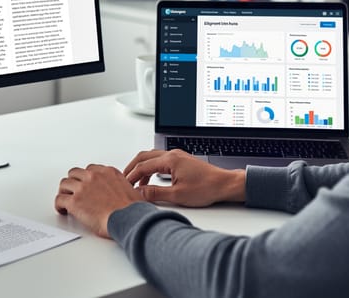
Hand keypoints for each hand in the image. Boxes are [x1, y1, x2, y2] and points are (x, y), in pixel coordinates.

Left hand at [55, 164, 144, 237]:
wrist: (129, 219)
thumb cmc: (133, 210)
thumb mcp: (133, 191)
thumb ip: (123, 188)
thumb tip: (124, 194)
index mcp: (108, 173)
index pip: (90, 169)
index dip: (85, 178)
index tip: (84, 184)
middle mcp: (94, 177)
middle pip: (75, 173)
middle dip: (73, 182)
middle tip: (72, 191)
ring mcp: (83, 188)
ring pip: (64, 184)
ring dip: (64, 192)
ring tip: (65, 200)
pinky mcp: (75, 202)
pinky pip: (59, 199)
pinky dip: (59, 205)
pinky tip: (62, 210)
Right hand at [123, 150, 245, 207]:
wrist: (224, 184)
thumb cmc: (206, 188)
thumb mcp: (177, 195)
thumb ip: (155, 193)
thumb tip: (139, 193)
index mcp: (170, 160)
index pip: (143, 166)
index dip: (131, 176)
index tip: (124, 185)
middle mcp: (172, 154)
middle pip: (144, 156)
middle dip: (132, 167)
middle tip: (124, 179)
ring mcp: (177, 156)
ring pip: (152, 157)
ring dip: (141, 168)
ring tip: (136, 182)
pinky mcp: (181, 160)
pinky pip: (160, 160)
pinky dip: (151, 168)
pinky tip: (151, 179)